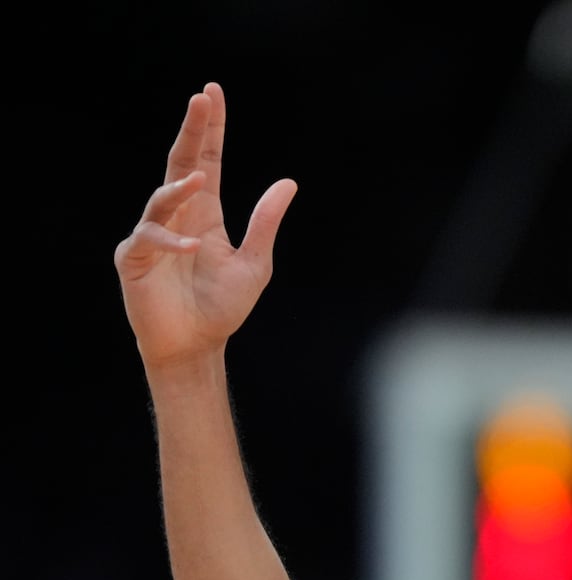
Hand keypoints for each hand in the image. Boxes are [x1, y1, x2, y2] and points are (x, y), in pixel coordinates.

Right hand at [113, 82, 295, 370]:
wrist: (196, 345)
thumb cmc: (222, 307)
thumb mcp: (254, 263)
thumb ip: (266, 223)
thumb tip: (288, 183)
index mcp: (205, 214)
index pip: (206, 161)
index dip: (210, 130)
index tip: (212, 94)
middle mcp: (178, 217)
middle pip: (181, 164)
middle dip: (191, 131)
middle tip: (200, 99)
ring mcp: (153, 235)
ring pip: (162, 198)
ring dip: (180, 188)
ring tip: (198, 178)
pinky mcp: (136, 259)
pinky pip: (151, 240)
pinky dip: (173, 242)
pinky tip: (194, 247)